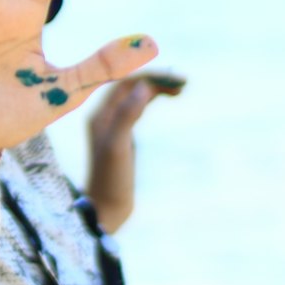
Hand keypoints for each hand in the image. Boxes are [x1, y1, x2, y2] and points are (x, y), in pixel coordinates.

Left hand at [86, 71, 184, 232]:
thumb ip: (126, 115)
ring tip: (181, 89)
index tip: (176, 77)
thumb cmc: (111, 180)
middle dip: (156, 80)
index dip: (150, 76)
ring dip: (156, 88)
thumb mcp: (118, 146)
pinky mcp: (122, 137)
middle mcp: (103, 116)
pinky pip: (137, 109)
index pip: (125, 82)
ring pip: (135, 96)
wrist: (106, 209)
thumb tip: (143, 86)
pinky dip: (152, 101)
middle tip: (184, 82)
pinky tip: (167, 100)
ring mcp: (113, 126)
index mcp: (99, 114)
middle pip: (131, 86)